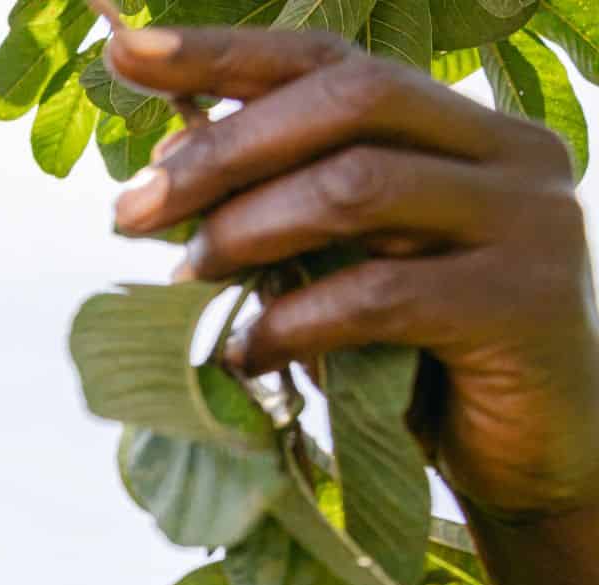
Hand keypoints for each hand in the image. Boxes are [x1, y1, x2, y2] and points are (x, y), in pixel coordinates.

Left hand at [106, 26, 598, 520]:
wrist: (533, 460)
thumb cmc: (421, 358)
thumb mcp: (343, 268)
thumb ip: (283, 211)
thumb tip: (167, 164)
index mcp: (463, 127)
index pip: (334, 61)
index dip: (224, 51)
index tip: (124, 51)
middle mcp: (510, 154)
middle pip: (347, 103)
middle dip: (222, 151)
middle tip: (131, 209)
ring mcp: (530, 223)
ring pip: (359, 185)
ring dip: (247, 231)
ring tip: (188, 276)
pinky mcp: (523, 305)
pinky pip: (379, 295)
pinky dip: (293, 323)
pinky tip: (248, 355)